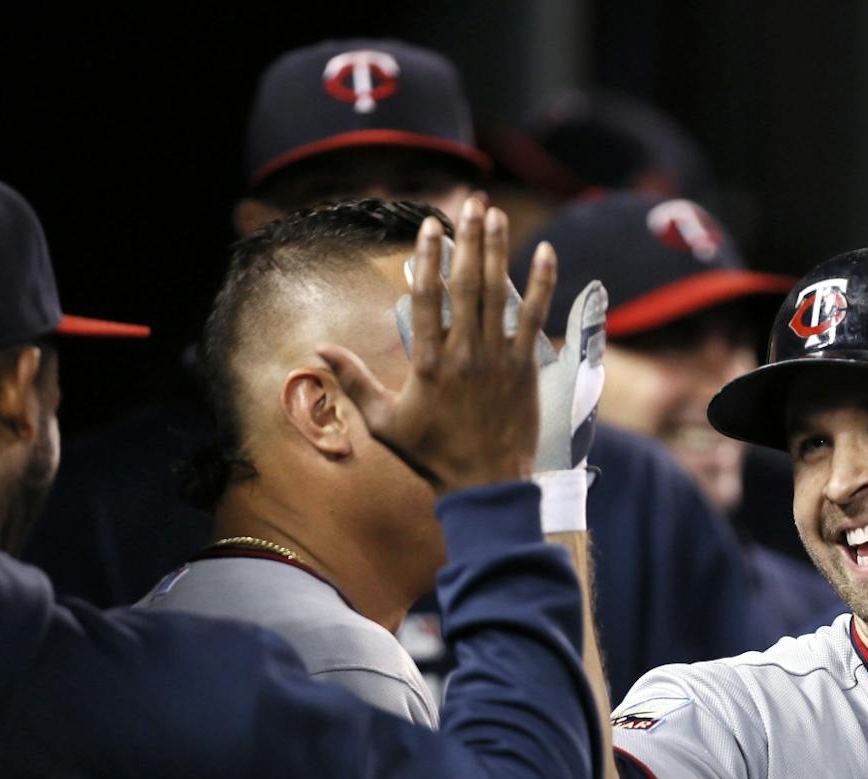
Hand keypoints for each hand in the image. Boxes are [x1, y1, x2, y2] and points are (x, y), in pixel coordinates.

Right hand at [317, 194, 558, 494]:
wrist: (485, 486)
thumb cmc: (432, 456)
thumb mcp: (384, 422)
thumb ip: (354, 381)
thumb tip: (319, 350)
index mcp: (428, 363)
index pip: (426, 298)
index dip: (427, 258)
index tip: (430, 225)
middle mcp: (464, 354)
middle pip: (466, 284)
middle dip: (468, 239)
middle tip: (471, 203)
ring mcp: (497, 359)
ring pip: (498, 293)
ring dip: (499, 249)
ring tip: (496, 214)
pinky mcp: (525, 368)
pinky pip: (535, 318)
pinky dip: (543, 284)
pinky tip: (548, 253)